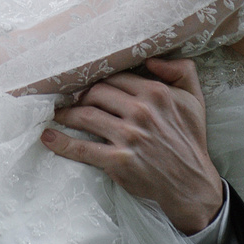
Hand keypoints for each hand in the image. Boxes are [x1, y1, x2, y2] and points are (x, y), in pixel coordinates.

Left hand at [42, 57, 224, 233]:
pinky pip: (82, 148)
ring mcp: (129, 137)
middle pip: (97, 93)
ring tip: (58, 115)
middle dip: (82, 96)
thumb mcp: (194, 99)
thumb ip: (181, 69)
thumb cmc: (189, 140)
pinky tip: (48, 137)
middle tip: (72, 100)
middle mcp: (141, 111)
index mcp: (157, 93)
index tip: (89, 85)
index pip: (116, 77)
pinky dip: (62, 142)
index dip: (100, 80)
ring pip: (85, 115)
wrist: (191, 184)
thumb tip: (152, 59)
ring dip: (66, 114)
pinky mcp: (118, 160)